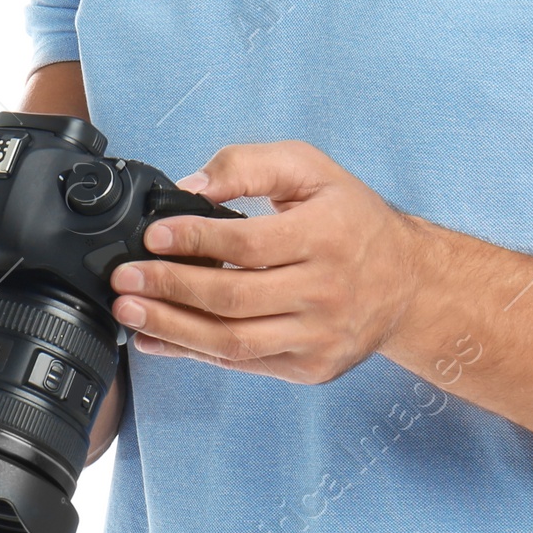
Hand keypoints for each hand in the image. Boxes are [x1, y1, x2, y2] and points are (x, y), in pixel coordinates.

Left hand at [108, 140, 427, 383]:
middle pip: (234, 297)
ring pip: (233, 341)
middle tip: (125, 277)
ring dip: (173, 328)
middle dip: (170, 287)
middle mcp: (326, 291)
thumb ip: (250, 165)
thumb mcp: (310, 170)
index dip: (195, 240)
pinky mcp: (310, 367)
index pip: (249, 243)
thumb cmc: (351, 219)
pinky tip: (159, 338)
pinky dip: (194, 354)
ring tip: (131, 310)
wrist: (408, 282)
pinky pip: (243, 365)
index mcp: (327, 235)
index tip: (153, 236)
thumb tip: (191, 184)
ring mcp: (319, 336)